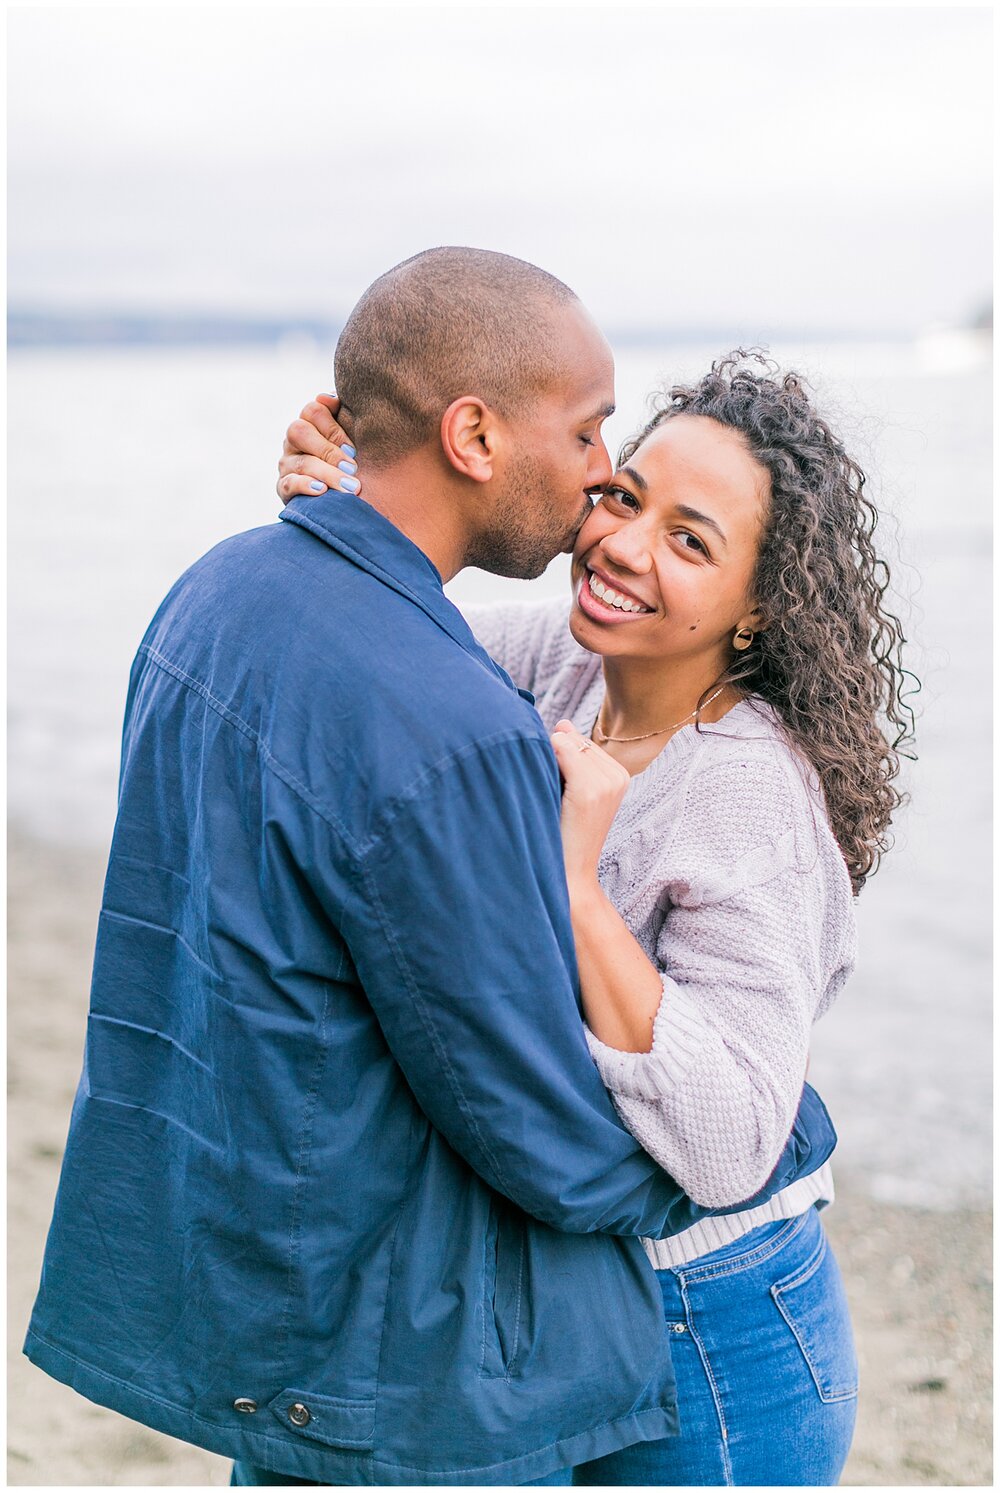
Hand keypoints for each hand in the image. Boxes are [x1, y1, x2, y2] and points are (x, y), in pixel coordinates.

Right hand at [276, 393, 360, 504]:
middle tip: (353, 468)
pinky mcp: (283, 487)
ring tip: (350, 487)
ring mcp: (287, 463)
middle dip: (328, 451)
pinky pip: (288, 484)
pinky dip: (305, 486)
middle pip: (300, 431)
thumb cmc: (350, 460)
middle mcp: (294, 440)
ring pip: (301, 462)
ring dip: (328, 473)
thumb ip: (344, 417)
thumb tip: (331, 398)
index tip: (353, 449)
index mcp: (310, 422)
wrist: (339, 494)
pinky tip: (322, 490)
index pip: (313, 410)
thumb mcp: (351, 437)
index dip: (332, 427)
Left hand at [550, 719, 630, 887]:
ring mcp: (607, 783)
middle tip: (547, 792)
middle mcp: (619, 776)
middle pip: (574, 740)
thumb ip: (571, 755)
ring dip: (546, 760)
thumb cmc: (564, 834)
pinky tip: (545, 787)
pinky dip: (546, 762)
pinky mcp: (590, 790)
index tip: (553, 786)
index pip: (580, 742)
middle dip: (553, 755)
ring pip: (566, 743)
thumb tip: (563, 723)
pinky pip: (561, 751)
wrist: (568, 876)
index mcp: (619, 774)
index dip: (558, 757)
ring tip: (546, 795)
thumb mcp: (572, 791)